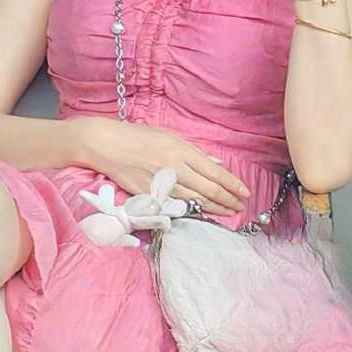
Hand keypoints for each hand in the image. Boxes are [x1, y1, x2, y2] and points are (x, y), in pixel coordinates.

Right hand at [70, 117, 250, 216]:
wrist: (107, 145)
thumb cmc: (138, 136)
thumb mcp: (169, 137)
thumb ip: (194, 152)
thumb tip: (216, 162)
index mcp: (181, 151)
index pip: (215, 172)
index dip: (232, 184)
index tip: (244, 192)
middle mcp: (175, 168)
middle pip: (208, 189)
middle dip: (228, 199)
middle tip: (240, 206)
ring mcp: (162, 184)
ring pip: (195, 201)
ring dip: (214, 208)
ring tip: (228, 212)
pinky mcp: (150, 196)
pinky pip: (176, 206)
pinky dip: (192, 211)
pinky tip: (203, 214)